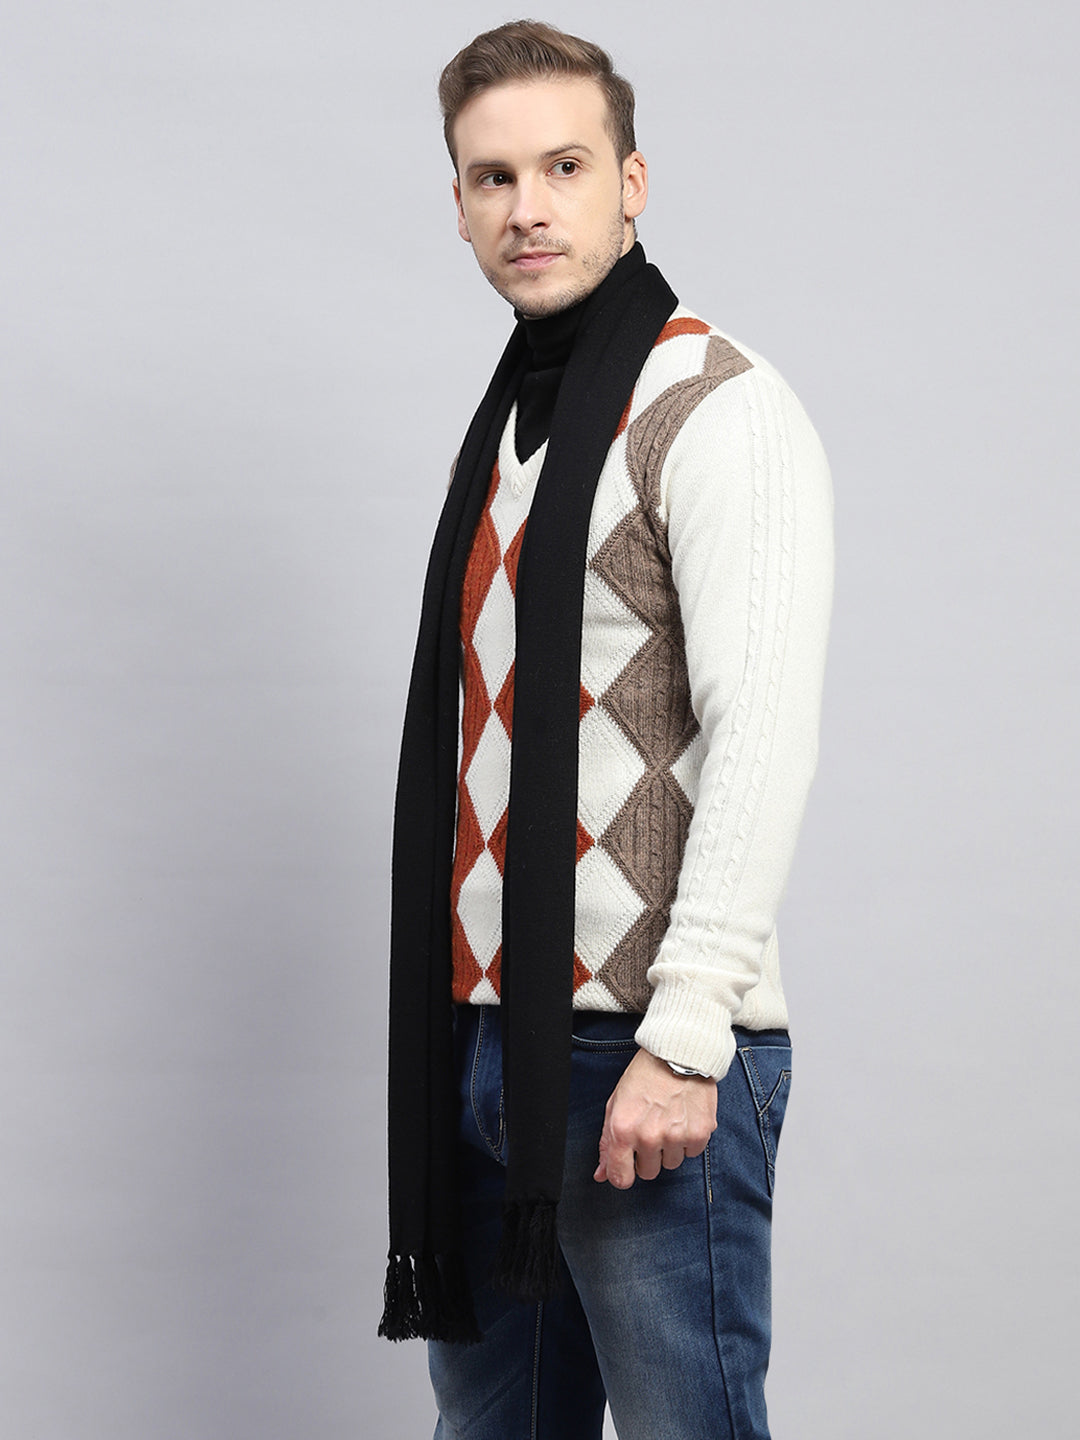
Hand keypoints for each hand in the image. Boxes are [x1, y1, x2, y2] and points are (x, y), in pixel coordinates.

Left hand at [593, 1048, 717, 1188]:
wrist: (677, 1052)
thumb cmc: (645, 1075)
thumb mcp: (616, 1103)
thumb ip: (607, 1142)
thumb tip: (601, 1174)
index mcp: (623, 1130)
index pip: (621, 1178)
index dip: (623, 1174)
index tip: (627, 1165)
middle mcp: (649, 1136)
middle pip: (648, 1173)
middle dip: (648, 1156)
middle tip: (651, 1129)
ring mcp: (676, 1136)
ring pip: (671, 1163)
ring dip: (669, 1147)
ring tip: (668, 1119)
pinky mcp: (700, 1133)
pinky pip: (692, 1153)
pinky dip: (688, 1139)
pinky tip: (683, 1118)